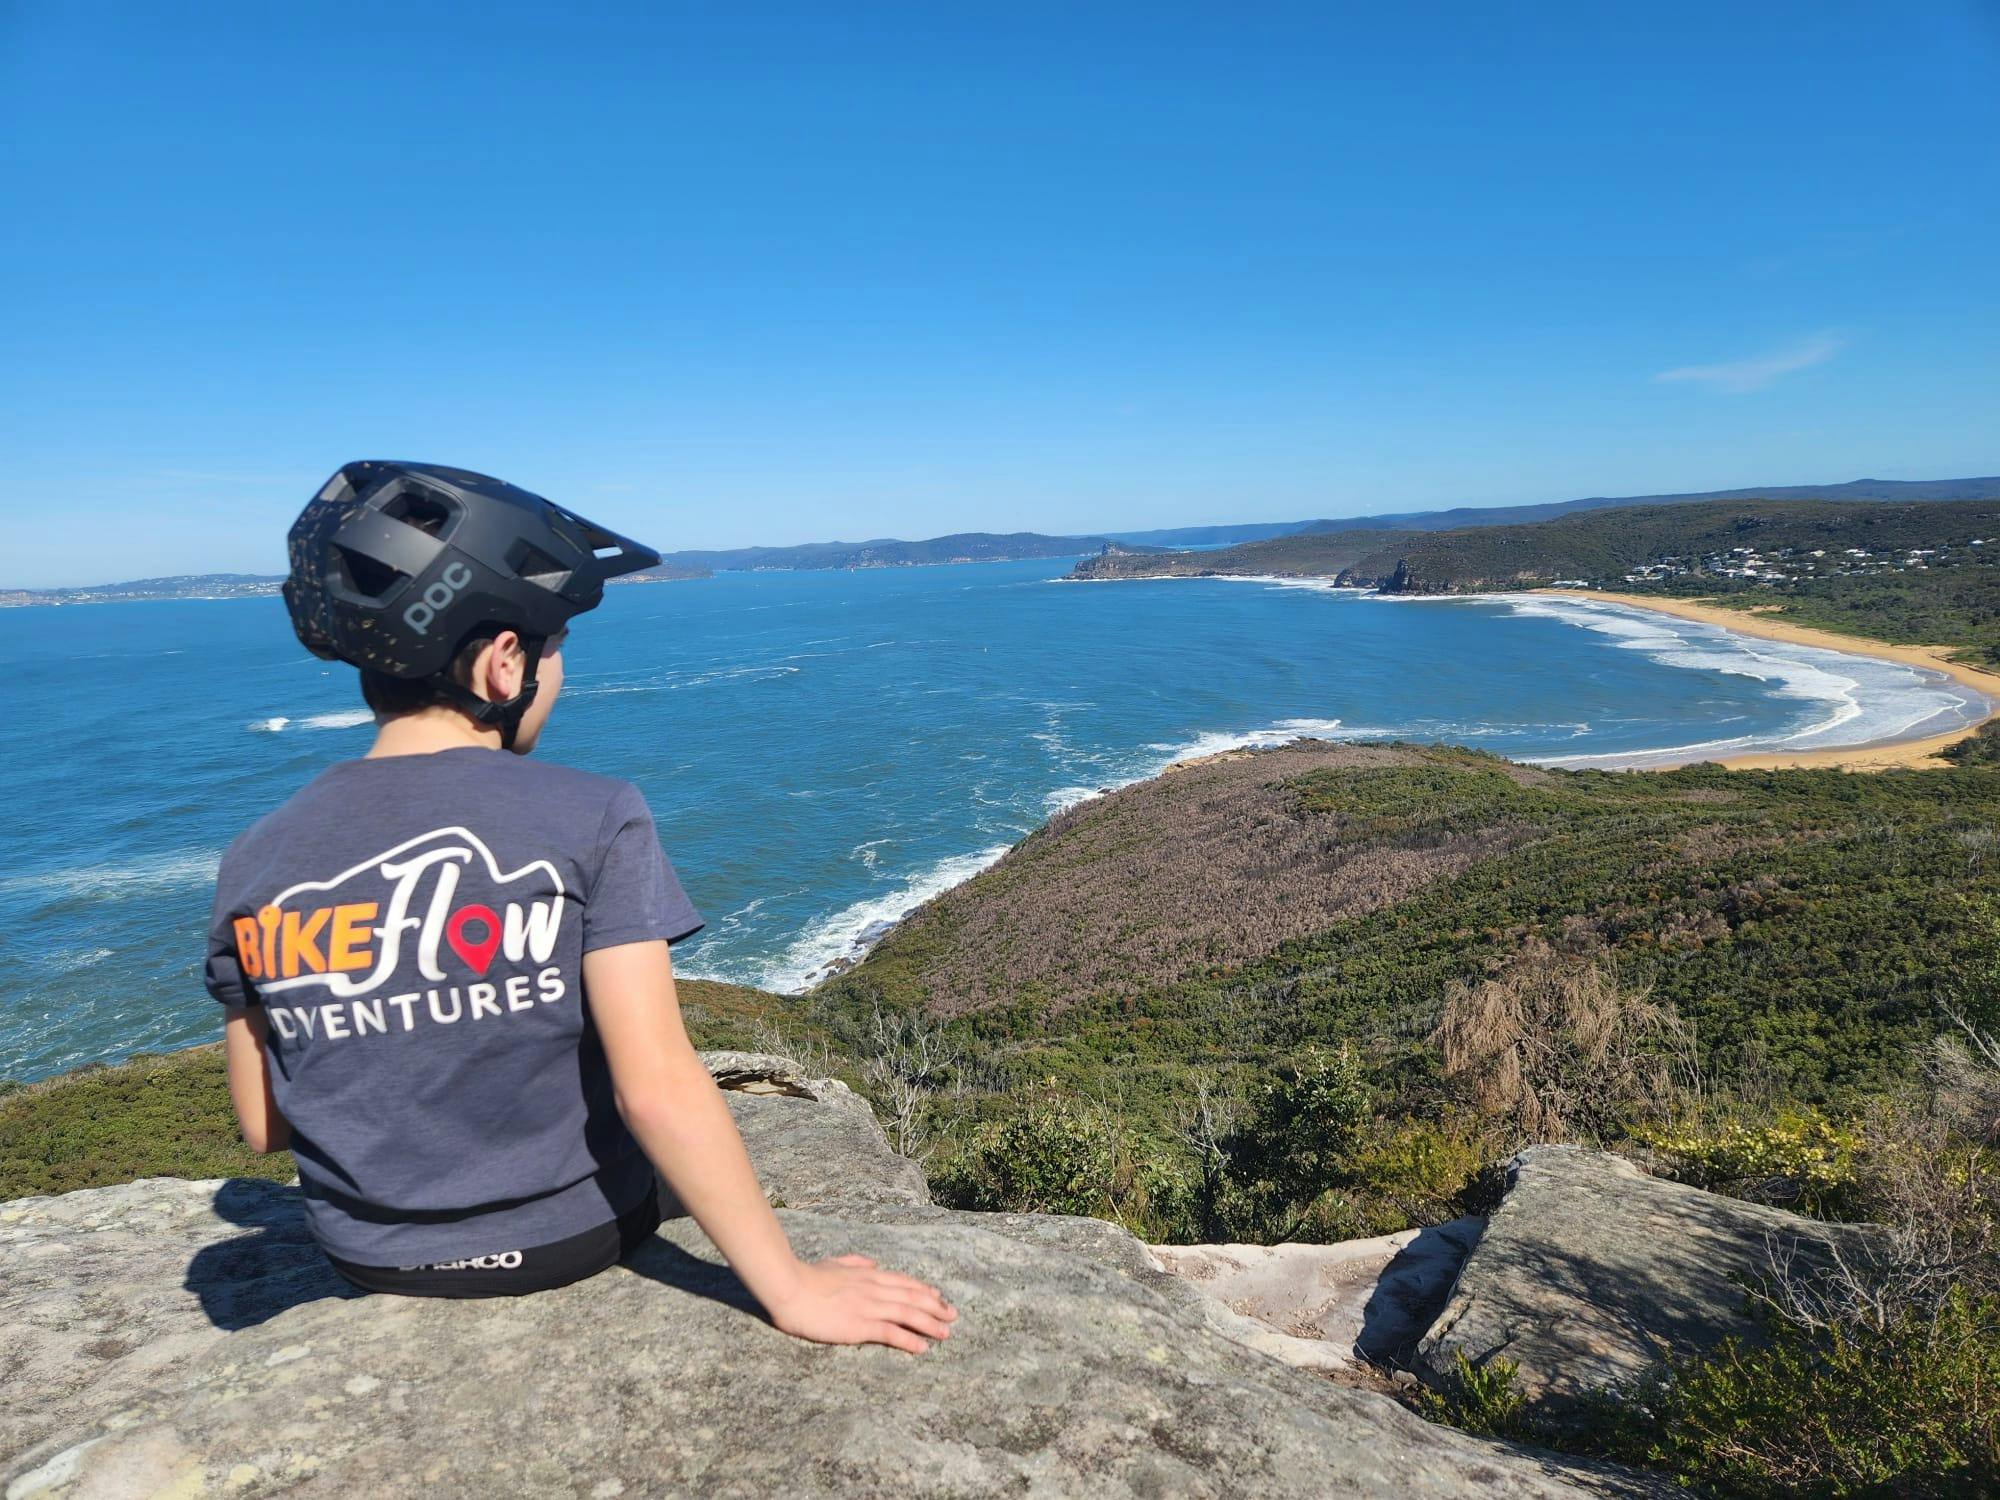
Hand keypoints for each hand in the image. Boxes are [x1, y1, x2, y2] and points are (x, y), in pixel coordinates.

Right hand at [763, 1253, 958, 1353]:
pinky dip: (909, 1340)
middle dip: (936, 1307)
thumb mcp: (834, 1263)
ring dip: (930, 1324)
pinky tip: (922, 1348)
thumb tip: (871, 1263)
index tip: (939, 1297)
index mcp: (868, 1275)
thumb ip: (854, 1262)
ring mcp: (868, 1307)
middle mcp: (874, 1289)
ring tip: (946, 1333)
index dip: (924, 1290)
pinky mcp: (859, 1325)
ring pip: (908, 1314)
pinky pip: (890, 1333)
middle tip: (953, 1315)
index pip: (904, 1282)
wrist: (790, 1287)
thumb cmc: (807, 1276)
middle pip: (912, 1297)